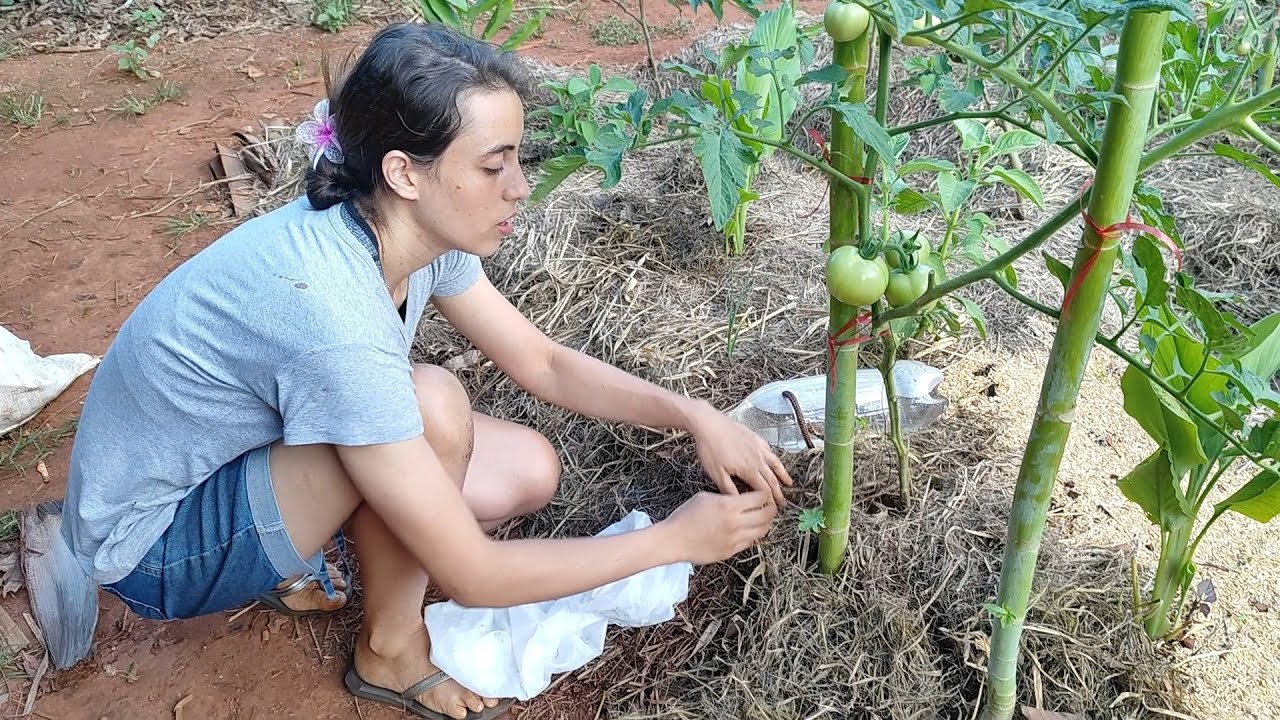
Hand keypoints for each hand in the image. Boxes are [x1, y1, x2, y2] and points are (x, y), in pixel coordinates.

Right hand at [662, 490, 777, 564]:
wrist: (674, 540)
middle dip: (771, 509)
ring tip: (761, 519)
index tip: (764, 494)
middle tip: (770, 507)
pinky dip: (752, 535)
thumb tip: (742, 499)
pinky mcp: (731, 552)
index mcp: (729, 506)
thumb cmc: (685, 515)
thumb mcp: (705, 497)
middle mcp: (736, 523)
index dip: (765, 494)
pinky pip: (750, 542)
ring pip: (762, 531)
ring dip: (765, 524)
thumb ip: (726, 497)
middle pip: (767, 516)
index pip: (760, 498)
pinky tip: (747, 530)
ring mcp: (734, 539)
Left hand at [688, 407, 793, 506]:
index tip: (773, 509)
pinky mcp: (753, 436)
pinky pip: (767, 449)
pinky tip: (773, 459)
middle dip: (777, 492)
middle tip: (783, 502)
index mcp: (749, 470)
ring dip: (782, 474)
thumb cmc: (710, 449)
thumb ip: (729, 489)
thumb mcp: (716, 474)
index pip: (764, 489)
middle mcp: (757, 458)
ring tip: (788, 482)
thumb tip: (739, 501)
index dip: (769, 500)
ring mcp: (757, 446)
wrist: (708, 423)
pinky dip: (773, 457)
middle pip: (771, 478)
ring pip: (774, 462)